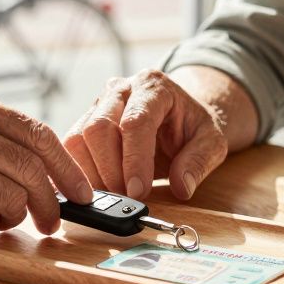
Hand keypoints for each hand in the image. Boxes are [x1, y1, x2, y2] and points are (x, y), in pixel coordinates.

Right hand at [64, 69, 228, 201]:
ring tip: (116, 193)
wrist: (178, 114)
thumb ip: (200, 161)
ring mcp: (98, 104)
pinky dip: (81, 173)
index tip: (138, 191)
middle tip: (128, 197)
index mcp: (154, 87)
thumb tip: (182, 187)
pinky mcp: (84, 120)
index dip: (134, 160)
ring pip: (78, 138)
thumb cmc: (192, 127)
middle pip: (99, 128)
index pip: (135, 122)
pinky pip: (71, 148)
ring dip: (93, 174)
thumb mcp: (212, 141)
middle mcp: (120, 89)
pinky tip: (100, 188)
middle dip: (110, 170)